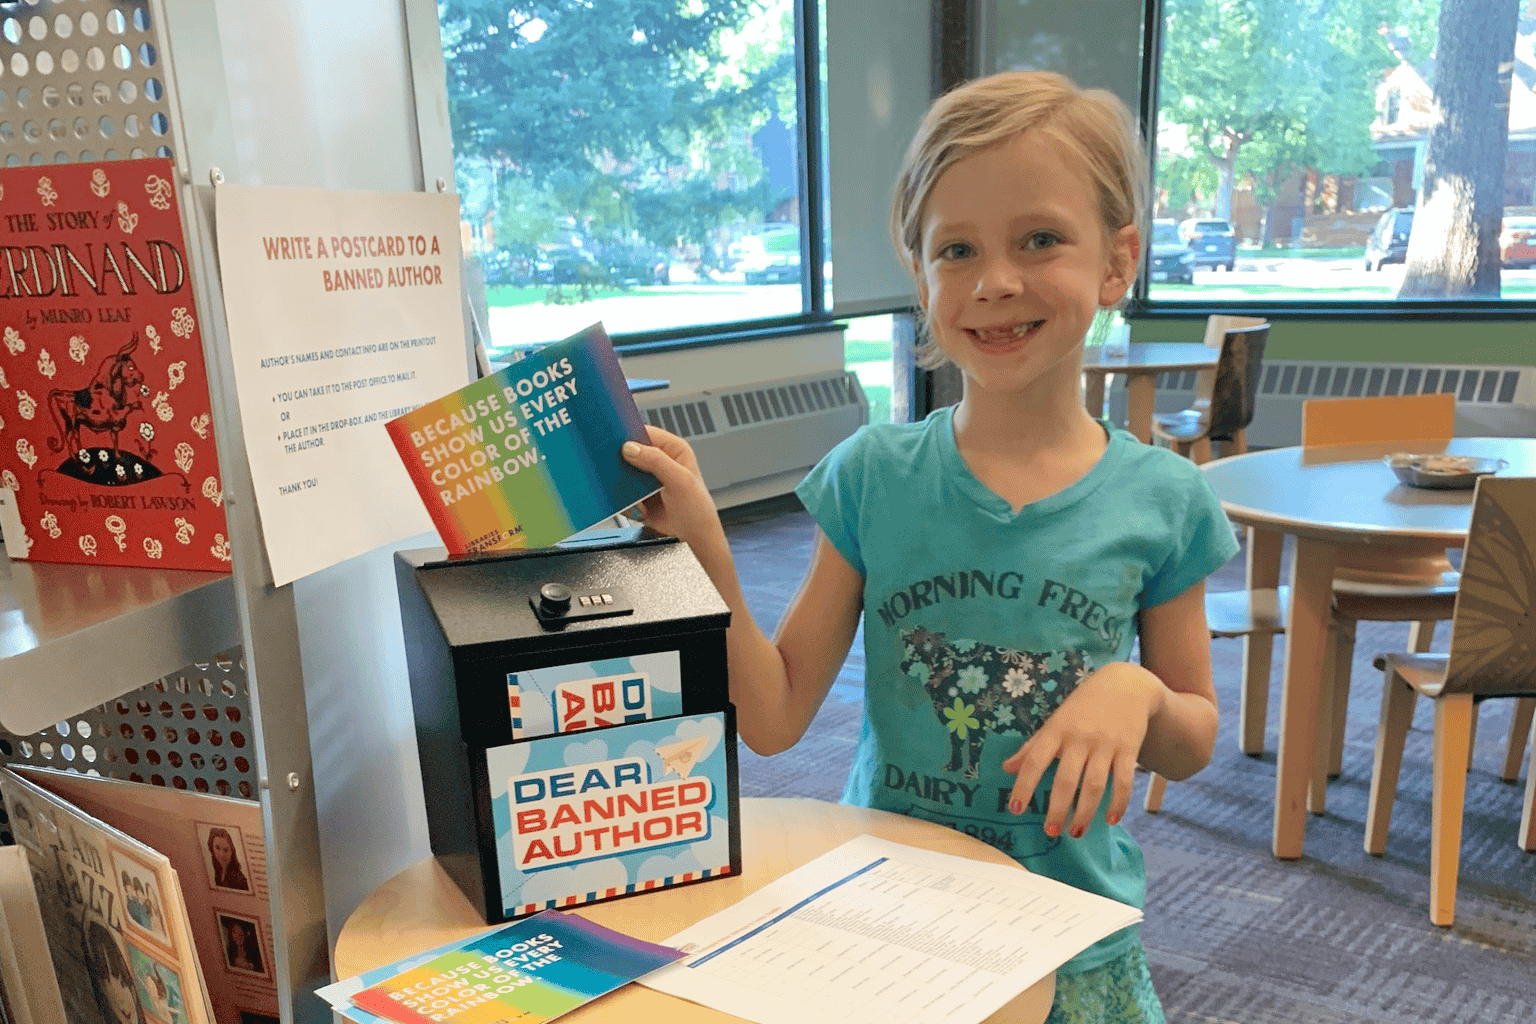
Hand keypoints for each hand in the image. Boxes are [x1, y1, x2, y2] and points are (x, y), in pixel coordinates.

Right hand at [620, 425, 724, 550]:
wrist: (694, 538)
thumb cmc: (698, 509)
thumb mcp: (680, 481)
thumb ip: (656, 461)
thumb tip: (630, 448)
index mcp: (673, 449)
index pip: (645, 433)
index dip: (629, 435)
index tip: (614, 441)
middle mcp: (659, 461)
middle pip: (630, 453)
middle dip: (622, 464)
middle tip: (619, 473)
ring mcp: (648, 478)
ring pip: (623, 473)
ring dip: (624, 486)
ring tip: (637, 498)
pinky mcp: (640, 495)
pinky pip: (622, 492)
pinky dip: (625, 501)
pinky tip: (640, 509)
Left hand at [1000, 663, 1163, 837]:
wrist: (1125, 685)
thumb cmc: (1082, 707)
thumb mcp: (1055, 721)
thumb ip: (1033, 746)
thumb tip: (1007, 768)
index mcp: (1056, 730)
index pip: (1035, 760)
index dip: (1024, 785)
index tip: (1015, 809)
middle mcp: (1080, 738)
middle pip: (1066, 779)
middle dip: (1057, 808)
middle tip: (1050, 832)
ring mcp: (1105, 744)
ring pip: (1095, 785)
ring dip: (1085, 812)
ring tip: (1076, 832)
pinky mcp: (1128, 749)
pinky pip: (1124, 781)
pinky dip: (1118, 803)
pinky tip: (1110, 819)